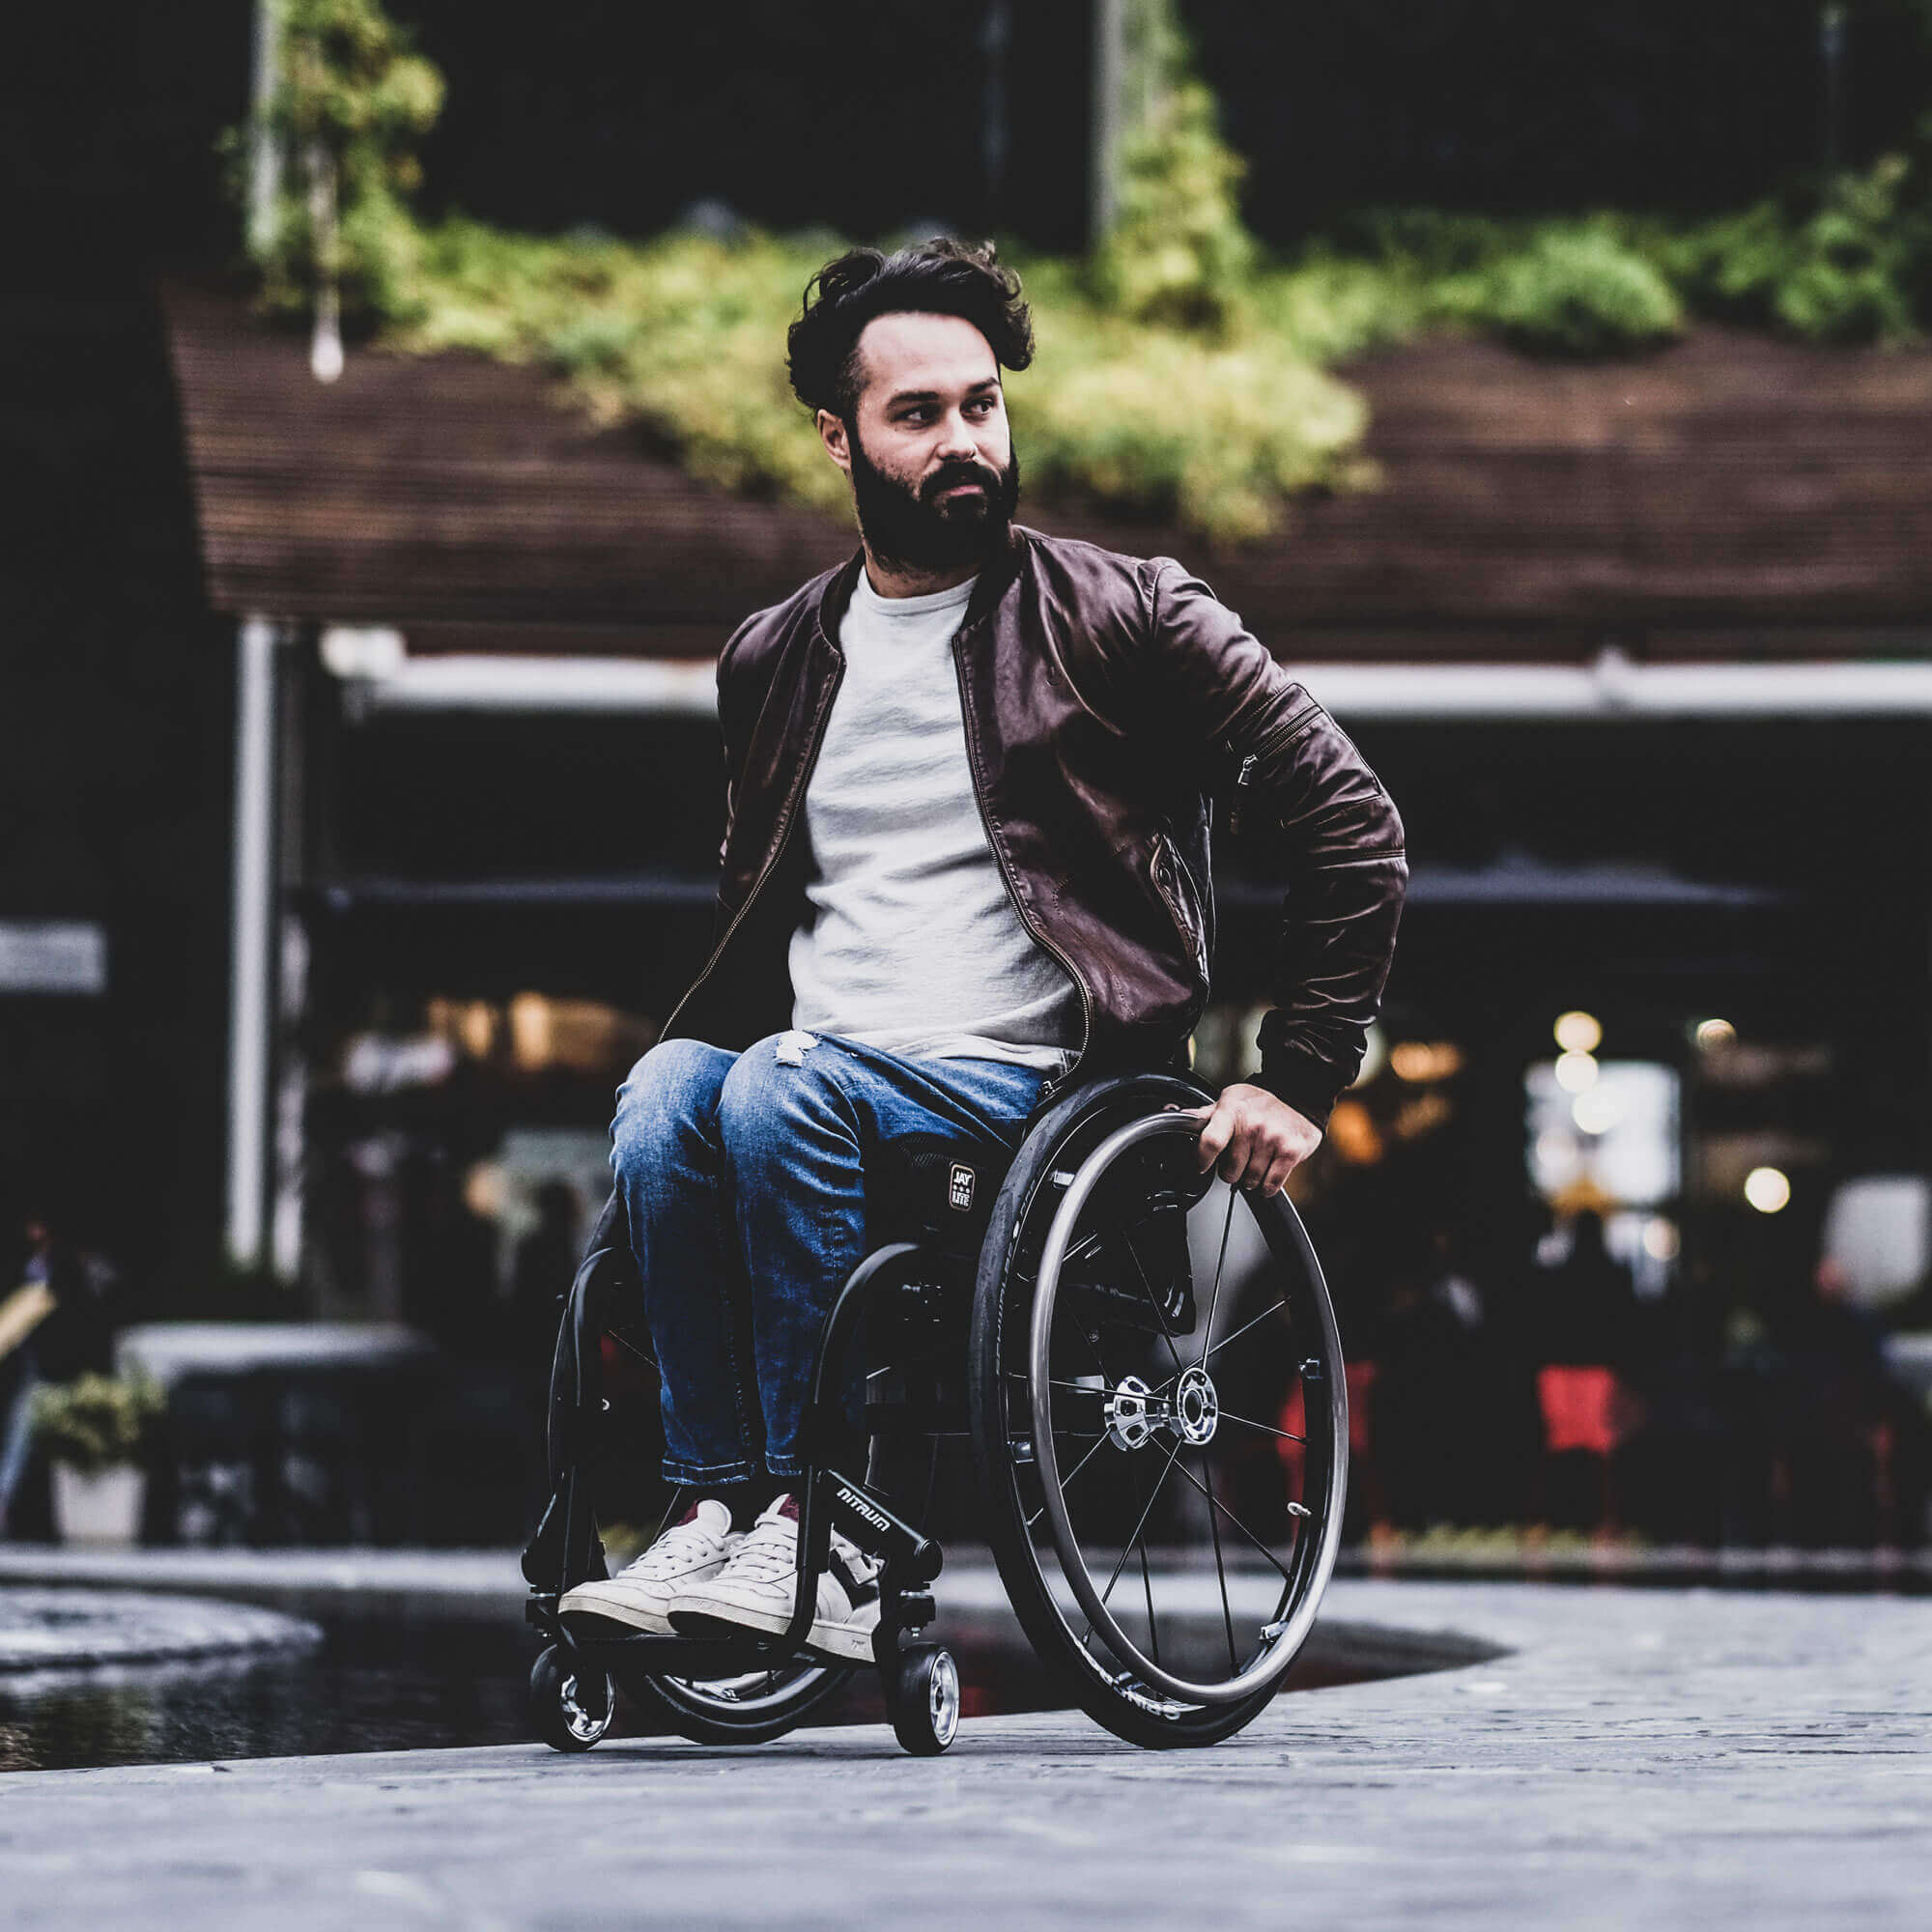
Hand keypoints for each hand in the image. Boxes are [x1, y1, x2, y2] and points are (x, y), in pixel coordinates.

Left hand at [1179, 1084, 1321, 1195]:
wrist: (1297, 1095)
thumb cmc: (1259, 1102)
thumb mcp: (1230, 1100)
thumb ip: (1206, 1114)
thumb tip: (1179, 1115)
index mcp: (1232, 1111)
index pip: (1211, 1141)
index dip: (1203, 1160)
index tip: (1202, 1166)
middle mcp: (1252, 1125)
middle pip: (1231, 1169)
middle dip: (1231, 1171)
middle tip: (1239, 1160)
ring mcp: (1272, 1138)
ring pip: (1251, 1180)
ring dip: (1250, 1179)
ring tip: (1254, 1163)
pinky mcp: (1291, 1151)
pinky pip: (1271, 1185)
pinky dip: (1266, 1187)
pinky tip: (1267, 1173)